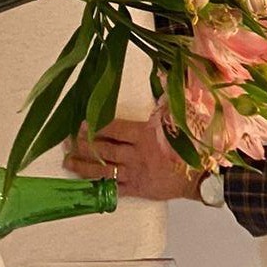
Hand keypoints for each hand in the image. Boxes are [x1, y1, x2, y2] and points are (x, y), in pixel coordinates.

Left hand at [63, 116, 199, 200]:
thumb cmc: (190, 145)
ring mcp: (136, 173)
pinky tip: (86, 183)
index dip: (96, 127)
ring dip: (84, 166)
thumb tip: (162, 76)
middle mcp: (137, 155)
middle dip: (83, 146)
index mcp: (145, 135)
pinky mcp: (138, 189)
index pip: (115, 129)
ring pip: (104, 170)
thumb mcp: (178, 119)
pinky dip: (100, 186)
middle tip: (67, 142)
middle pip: (105, 150)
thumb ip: (165, 103)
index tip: (81, 124)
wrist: (199, 174)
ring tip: (68, 163)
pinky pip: (115, 188)